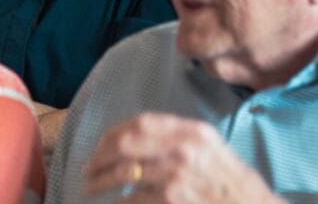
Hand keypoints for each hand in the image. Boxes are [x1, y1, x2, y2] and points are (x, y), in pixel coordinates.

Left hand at [83, 113, 281, 203]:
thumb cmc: (229, 181)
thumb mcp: (211, 148)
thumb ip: (180, 138)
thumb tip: (138, 138)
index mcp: (194, 131)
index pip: (142, 122)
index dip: (114, 133)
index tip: (101, 145)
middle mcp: (184, 148)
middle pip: (126, 144)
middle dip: (100, 156)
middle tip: (88, 168)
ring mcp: (175, 174)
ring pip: (122, 173)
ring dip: (99, 182)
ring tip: (90, 187)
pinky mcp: (169, 199)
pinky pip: (132, 199)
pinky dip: (120, 203)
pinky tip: (117, 203)